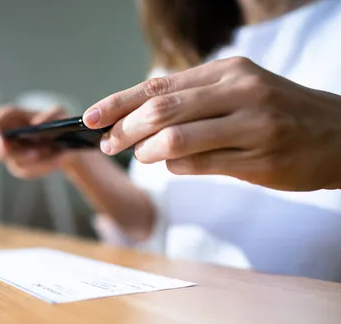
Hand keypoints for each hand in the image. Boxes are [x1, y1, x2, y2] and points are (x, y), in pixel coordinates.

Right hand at [0, 105, 75, 178]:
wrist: (66, 141)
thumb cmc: (56, 121)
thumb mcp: (60, 113)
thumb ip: (51, 114)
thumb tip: (37, 124)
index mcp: (7, 119)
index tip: (2, 142)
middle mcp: (4, 139)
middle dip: (7, 154)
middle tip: (32, 153)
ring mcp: (12, 156)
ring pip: (16, 164)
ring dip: (36, 162)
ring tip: (56, 155)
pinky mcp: (23, 168)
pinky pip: (30, 172)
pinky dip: (45, 166)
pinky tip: (60, 160)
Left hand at [83, 57, 340, 190]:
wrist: (340, 135)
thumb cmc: (278, 112)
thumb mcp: (238, 91)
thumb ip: (191, 102)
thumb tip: (138, 122)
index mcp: (228, 72)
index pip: (158, 86)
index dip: (118, 102)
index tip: (90, 117)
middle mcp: (240, 92)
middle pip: (161, 110)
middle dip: (124, 129)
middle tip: (108, 144)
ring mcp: (252, 126)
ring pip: (177, 139)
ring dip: (147, 151)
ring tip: (140, 156)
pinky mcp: (260, 159)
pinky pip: (201, 165)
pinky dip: (176, 168)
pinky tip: (171, 167)